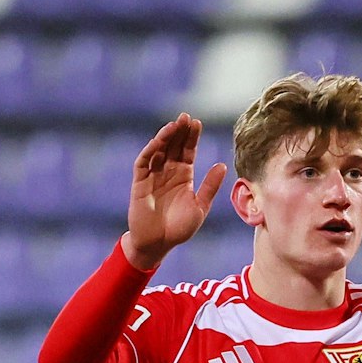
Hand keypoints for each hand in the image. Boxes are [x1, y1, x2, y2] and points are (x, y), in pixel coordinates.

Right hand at [125, 113, 227, 270]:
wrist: (158, 244)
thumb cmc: (179, 228)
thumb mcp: (200, 207)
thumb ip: (210, 187)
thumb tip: (222, 165)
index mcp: (183, 176)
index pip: (187, 151)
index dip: (191, 137)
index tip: (197, 123)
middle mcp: (167, 172)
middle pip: (174, 146)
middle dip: (179, 131)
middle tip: (187, 117)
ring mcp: (153, 176)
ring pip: (158, 150)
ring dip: (165, 137)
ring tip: (175, 125)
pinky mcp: (139, 183)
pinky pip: (143, 163)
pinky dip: (150, 151)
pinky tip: (158, 141)